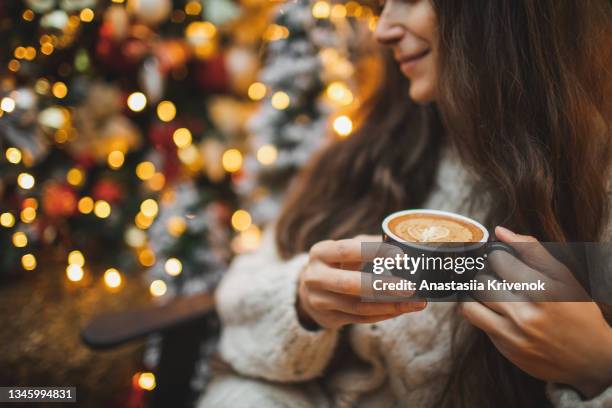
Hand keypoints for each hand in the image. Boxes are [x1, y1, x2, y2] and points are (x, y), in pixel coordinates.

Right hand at [297, 235, 426, 329]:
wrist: (308, 290)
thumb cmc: (336, 264)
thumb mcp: (343, 251)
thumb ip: (368, 245)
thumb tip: (404, 241)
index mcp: (320, 252)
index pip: (346, 250)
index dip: (373, 252)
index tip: (400, 256)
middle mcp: (315, 277)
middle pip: (350, 284)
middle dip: (383, 286)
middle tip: (411, 287)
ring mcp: (319, 300)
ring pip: (358, 307)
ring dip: (390, 306)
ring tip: (416, 302)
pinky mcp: (328, 318)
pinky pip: (360, 319)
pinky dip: (384, 314)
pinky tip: (401, 310)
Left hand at [460, 226, 611, 397]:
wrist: (591, 359)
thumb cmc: (577, 311)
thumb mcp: (564, 277)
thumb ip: (532, 251)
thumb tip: (500, 232)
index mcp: (545, 292)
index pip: (499, 261)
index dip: (496, 256)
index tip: (501, 260)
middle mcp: (528, 315)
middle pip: (481, 283)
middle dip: (485, 275)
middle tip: (495, 277)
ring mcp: (515, 336)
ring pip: (470, 305)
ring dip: (475, 295)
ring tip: (488, 292)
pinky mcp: (506, 350)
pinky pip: (478, 324)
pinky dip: (481, 313)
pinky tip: (496, 310)